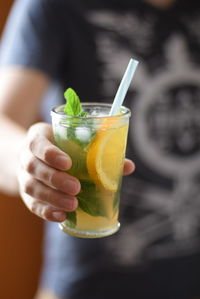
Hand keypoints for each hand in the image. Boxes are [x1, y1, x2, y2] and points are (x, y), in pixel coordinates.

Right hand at [18, 122, 134, 222]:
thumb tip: (128, 166)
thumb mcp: (72, 141)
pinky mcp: (27, 195)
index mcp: (37, 138)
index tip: (67, 163)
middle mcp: (25, 157)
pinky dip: (46, 212)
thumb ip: (98, 152)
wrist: (34, 157)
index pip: (37, 143)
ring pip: (30, 188)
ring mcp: (23, 176)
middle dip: (54, 179)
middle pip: (33, 167)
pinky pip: (32, 204)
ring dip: (52, 198)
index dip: (50, 154)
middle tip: (76, 188)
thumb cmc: (60, 147)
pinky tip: (61, 217)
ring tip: (72, 205)